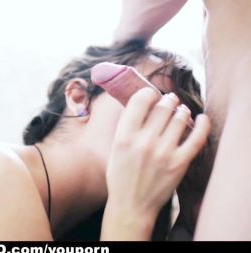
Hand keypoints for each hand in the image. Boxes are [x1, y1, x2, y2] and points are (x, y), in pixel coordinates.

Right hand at [101, 88, 209, 239]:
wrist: (131, 205)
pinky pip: (197, 138)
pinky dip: (202, 125)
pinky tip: (201, 119)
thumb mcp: (115, 149)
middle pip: (162, 107)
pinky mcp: (179, 163)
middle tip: (170, 100)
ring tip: (181, 111)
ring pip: (179, 118)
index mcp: (123, 137)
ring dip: (181, 111)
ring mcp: (163, 153)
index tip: (151, 94)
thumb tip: (141, 104)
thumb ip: (126, 127)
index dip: (148, 93)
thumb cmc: (121, 176)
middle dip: (168, 100)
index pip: (140, 101)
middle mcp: (143, 142)